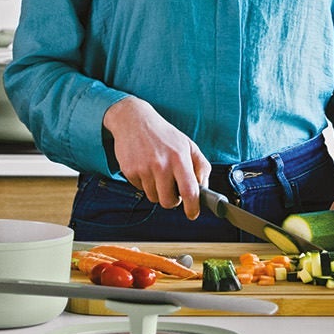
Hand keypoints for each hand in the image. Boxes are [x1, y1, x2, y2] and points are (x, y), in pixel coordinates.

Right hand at [102, 97, 211, 217]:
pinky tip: (145, 167)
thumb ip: (201, 166)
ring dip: (157, 190)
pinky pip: (140, 189)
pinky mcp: (129, 171)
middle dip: (172, 201)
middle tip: (172, 190)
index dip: (193, 207)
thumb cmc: (163, 134)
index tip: (193, 214)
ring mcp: (144, 168)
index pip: (190, 190)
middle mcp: (161, 164)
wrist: (134, 120)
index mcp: (179, 158)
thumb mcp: (188, 144)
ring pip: (153, 197)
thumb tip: (203, 188)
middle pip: (168, 202)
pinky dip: (144, 183)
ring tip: (157, 173)